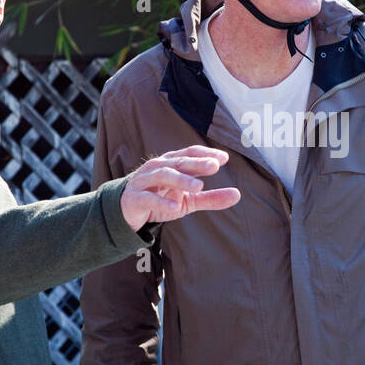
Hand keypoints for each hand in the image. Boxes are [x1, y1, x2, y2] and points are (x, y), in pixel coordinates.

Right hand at [120, 145, 240, 231]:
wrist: (126, 211)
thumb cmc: (160, 199)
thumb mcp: (188, 200)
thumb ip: (211, 197)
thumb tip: (238, 195)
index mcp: (171, 163)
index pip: (190, 153)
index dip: (206, 154)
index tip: (224, 158)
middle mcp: (158, 167)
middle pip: (179, 162)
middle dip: (197, 163)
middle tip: (215, 166)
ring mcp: (145, 181)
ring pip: (164, 175)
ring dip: (181, 179)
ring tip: (198, 186)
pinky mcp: (135, 198)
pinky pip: (149, 198)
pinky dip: (161, 201)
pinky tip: (175, 206)